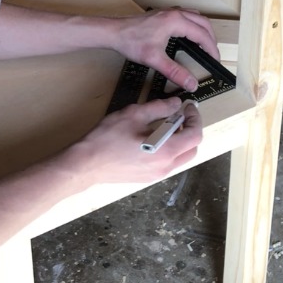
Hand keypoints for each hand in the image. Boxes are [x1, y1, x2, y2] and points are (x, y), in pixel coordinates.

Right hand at [72, 97, 202, 184]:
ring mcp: (157, 175)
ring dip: (180, 141)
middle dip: (190, 130)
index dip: (195, 118)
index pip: (195, 135)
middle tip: (178, 116)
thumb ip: (159, 108)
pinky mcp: (147, 178)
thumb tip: (175, 104)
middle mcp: (166, 167)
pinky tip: (152, 139)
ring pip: (181, 158)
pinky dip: (169, 150)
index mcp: (166, 151)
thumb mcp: (134, 114)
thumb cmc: (108, 138)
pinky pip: (168, 164)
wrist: (87, 163)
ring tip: (164, 126)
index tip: (188, 107)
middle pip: (192, 149)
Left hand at [114, 9, 219, 91]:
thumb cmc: (131, 42)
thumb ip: (175, 72)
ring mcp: (168, 11)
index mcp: (176, 21)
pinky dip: (193, 24)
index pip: (202, 34)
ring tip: (205, 44)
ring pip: (195, 16)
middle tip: (212, 54)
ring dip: (203, 29)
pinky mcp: (163, 14)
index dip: (211, 48)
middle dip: (210, 38)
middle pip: (203, 22)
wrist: (114, 32)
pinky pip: (186, 15)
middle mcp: (175, 13)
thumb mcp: (155, 60)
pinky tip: (188, 35)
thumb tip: (191, 83)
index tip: (215, 60)